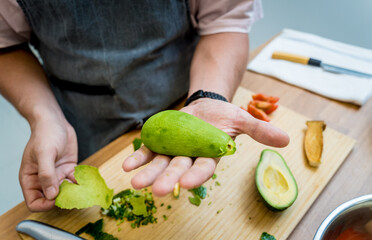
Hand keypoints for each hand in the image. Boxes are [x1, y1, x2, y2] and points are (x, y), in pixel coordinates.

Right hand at [19, 116, 77, 211]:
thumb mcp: (44, 154)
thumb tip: (51, 195)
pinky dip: (81, 182)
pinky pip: (75, 181)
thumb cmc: (45, 134)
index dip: (45, 205)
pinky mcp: (68, 169)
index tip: (57, 200)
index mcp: (30, 179)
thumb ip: (47, 175)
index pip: (34, 202)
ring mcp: (57, 175)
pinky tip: (86, 179)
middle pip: (52, 199)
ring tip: (83, 188)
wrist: (55, 121)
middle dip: (63, 198)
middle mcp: (43, 179)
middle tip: (75, 194)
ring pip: (66, 191)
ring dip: (75, 191)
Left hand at [123, 98, 288, 195]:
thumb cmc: (224, 116)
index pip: (204, 168)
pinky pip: (149, 152)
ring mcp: (174, 152)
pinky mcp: (162, 143)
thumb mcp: (242, 120)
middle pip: (179, 170)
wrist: (205, 106)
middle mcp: (190, 157)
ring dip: (148, 174)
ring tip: (136, 182)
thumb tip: (286, 139)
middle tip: (158, 190)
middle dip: (168, 180)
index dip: (196, 175)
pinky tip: (126, 165)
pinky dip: (138, 158)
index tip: (187, 183)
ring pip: (161, 165)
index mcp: (209, 155)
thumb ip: (260, 131)